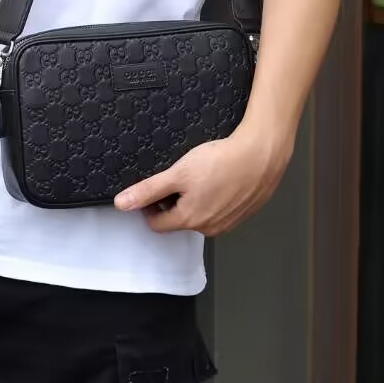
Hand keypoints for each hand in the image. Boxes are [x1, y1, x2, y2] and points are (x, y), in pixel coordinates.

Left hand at [113, 126, 292, 235]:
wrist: (262, 154)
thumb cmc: (221, 162)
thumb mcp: (178, 173)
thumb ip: (149, 190)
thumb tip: (122, 204)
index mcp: (190, 220)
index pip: (157, 224)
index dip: (149, 206)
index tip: (153, 189)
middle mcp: (209, 228)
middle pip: (178, 219)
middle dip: (172, 201)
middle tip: (179, 177)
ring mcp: (228, 222)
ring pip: (199, 214)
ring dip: (194, 199)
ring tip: (201, 175)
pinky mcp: (242, 213)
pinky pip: (218, 210)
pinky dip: (213, 197)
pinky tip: (218, 179)